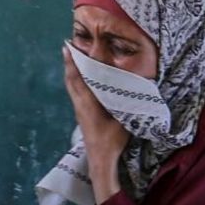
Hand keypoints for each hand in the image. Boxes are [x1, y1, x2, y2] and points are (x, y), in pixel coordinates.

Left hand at [64, 45, 128, 202]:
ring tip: (70, 56)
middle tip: (68, 45)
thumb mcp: (123, 120)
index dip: (76, 61)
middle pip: (71, 78)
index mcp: (88, 103)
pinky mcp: (80, 114)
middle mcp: (80, 103)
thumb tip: (136, 87)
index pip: (80, 78)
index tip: (71, 47)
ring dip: (70, 70)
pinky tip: (77, 78)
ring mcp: (78, 109)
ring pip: (71, 85)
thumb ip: (127, 103)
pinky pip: (74, 91)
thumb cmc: (112, 140)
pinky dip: (73, 79)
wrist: (100, 159)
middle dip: (69, 61)